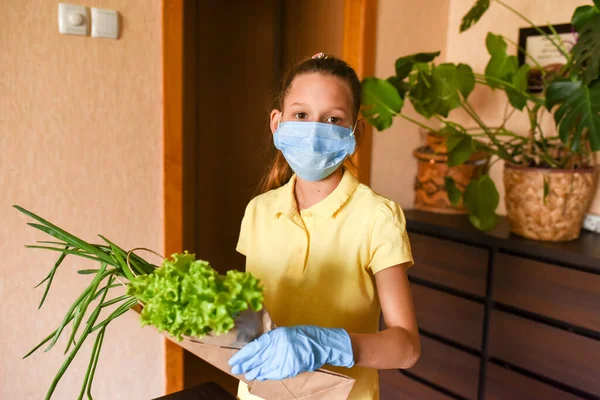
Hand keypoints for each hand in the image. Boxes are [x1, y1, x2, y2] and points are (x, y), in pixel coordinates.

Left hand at [228, 326, 353, 380]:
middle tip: (235, 369)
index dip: (243, 355)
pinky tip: (259, 376)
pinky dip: (266, 375)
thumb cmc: (303, 335)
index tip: (234, 360)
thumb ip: (270, 340)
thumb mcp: (284, 333)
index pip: (254, 347)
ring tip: (245, 374)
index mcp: (275, 336)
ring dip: (254, 371)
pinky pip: (274, 373)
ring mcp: (284, 358)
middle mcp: (278, 347)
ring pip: (264, 367)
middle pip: (257, 358)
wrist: (321, 344)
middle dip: (245, 364)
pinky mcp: (289, 368)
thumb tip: (254, 348)